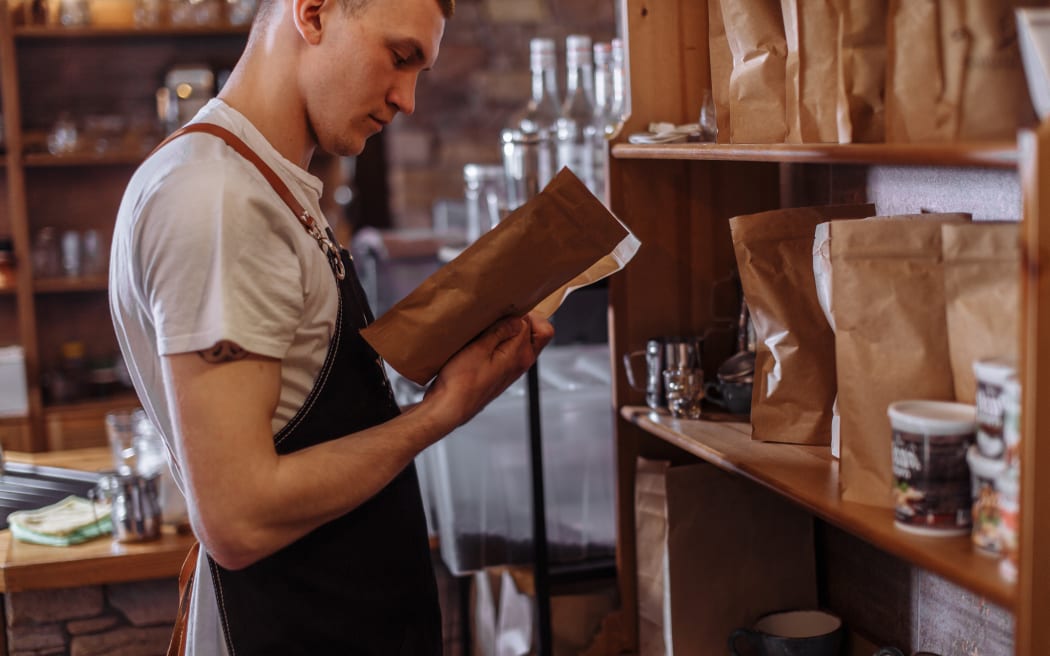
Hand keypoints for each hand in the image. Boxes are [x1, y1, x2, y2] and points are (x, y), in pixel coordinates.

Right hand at [423, 312, 553, 431]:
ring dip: (508, 330)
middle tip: (499, 317)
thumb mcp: (480, 347)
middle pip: (537, 333)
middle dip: (522, 320)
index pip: (537, 324)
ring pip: (523, 340)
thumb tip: (519, 318)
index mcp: (521, 355)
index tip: (504, 312)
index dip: (521, 313)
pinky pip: (510, 349)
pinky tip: (482, 341)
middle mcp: (522, 362)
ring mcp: (513, 368)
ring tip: (487, 329)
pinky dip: (500, 341)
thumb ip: (502, 330)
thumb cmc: (461, 382)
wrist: (450, 407)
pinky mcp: (502, 371)